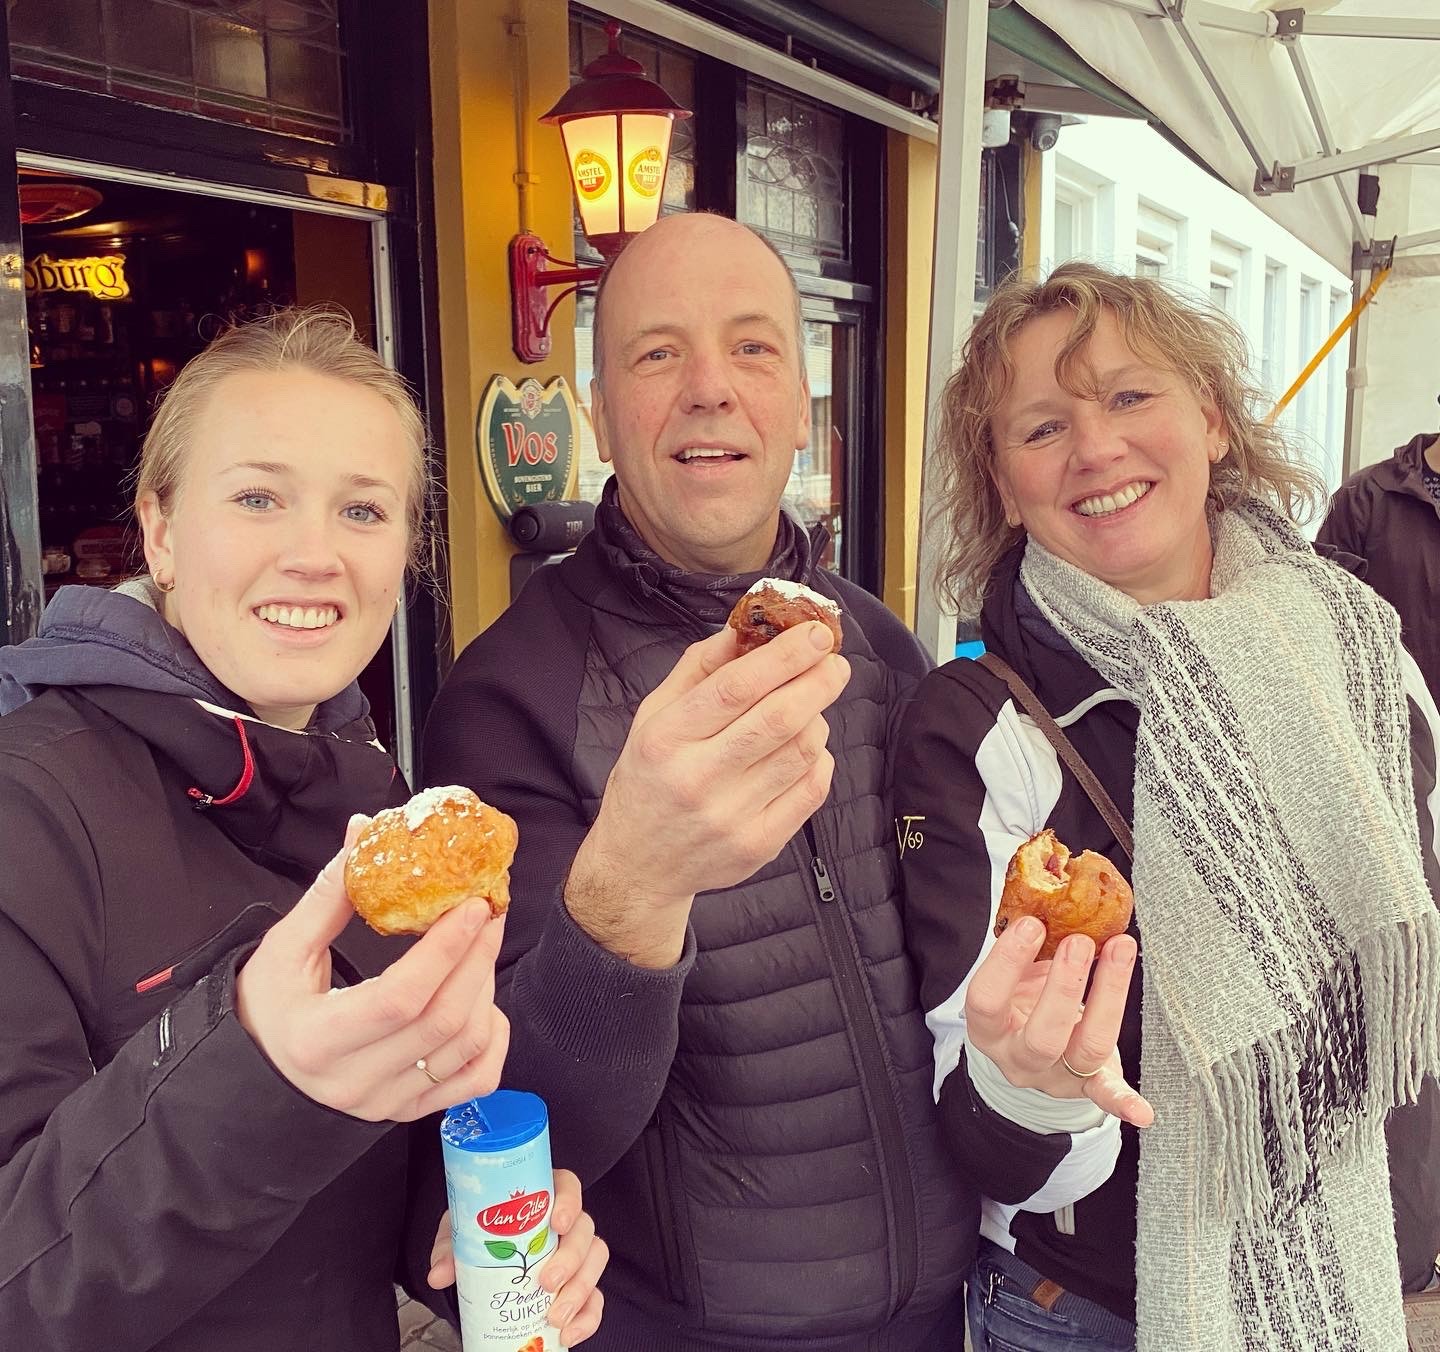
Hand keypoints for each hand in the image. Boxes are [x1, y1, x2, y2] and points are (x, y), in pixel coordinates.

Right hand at [235, 817, 510, 1121]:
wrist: (255, 1075)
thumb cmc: (267, 1007)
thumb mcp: (283, 949)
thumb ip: (328, 894)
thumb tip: (366, 831)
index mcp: (318, 1040)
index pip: (401, 997)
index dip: (445, 949)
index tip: (472, 905)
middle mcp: (356, 1081)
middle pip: (443, 1020)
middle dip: (477, 959)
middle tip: (488, 913)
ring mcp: (387, 1102)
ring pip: (465, 1047)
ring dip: (487, 989)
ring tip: (480, 948)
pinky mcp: (408, 1110)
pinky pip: (475, 1081)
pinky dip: (494, 1040)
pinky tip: (486, 1004)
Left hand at [428, 1169, 607, 1344]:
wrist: (483, 1260)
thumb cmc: (481, 1233)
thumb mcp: (463, 1231)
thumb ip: (451, 1248)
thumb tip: (439, 1274)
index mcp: (543, 1196)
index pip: (568, 1186)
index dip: (569, 1202)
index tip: (557, 1223)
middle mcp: (567, 1222)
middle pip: (585, 1230)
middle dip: (571, 1258)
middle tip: (547, 1282)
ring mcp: (577, 1253)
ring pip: (595, 1262)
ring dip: (580, 1290)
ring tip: (555, 1316)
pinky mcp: (581, 1284)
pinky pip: (596, 1298)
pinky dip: (587, 1318)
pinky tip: (568, 1333)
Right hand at [567, 622, 847, 966]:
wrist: (636, 864)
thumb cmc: (649, 779)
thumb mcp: (654, 716)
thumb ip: (698, 669)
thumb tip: (745, 627)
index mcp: (666, 738)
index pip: (736, 687)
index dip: (783, 656)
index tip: (814, 634)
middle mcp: (697, 778)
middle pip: (777, 718)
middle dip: (817, 681)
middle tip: (834, 662)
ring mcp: (730, 816)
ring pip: (801, 751)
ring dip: (817, 718)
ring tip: (810, 707)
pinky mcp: (758, 845)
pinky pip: (811, 790)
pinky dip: (820, 759)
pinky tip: (807, 747)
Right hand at [965, 916, 1153, 1127]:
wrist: (1027, 1047)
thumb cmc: (1021, 997)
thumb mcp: (1013, 974)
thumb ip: (1028, 947)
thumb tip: (1052, 898)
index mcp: (988, 1027)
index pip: (987, 1000)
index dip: (1007, 962)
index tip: (1032, 925)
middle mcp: (1018, 1057)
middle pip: (1042, 1036)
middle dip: (1064, 987)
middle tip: (1080, 941)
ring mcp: (1055, 1076)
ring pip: (1084, 1049)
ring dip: (1108, 997)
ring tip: (1119, 948)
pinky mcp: (1087, 1085)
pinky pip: (1105, 1096)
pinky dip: (1124, 1102)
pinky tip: (1143, 1112)